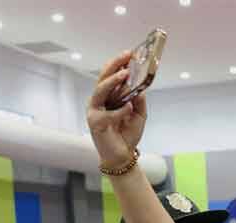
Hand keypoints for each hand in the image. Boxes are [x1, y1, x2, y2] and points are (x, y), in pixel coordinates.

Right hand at [87, 52, 148, 170]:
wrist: (122, 156)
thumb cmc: (127, 134)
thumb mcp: (139, 115)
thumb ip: (139, 100)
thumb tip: (140, 87)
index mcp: (107, 97)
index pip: (110, 76)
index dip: (118, 64)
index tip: (130, 53)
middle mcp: (98, 101)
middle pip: (102, 78)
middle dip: (114, 65)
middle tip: (126, 56)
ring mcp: (94, 111)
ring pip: (100, 90)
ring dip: (113, 81)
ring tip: (125, 74)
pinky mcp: (95, 123)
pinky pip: (109, 113)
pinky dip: (121, 110)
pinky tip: (130, 108)